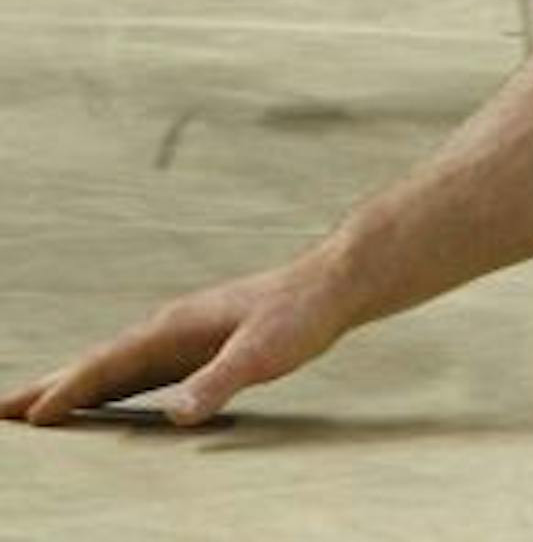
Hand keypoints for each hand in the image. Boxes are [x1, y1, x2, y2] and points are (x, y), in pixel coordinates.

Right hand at [2, 256, 351, 427]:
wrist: (333, 283)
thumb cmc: (301, 315)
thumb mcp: (263, 353)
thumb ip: (219, 382)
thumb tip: (179, 417)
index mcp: (174, 327)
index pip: (108, 365)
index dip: (68, 393)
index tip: (29, 418)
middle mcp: (169, 327)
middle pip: (97, 362)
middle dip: (48, 387)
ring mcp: (181, 334)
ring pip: (113, 364)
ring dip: (71, 386)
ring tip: (34, 408)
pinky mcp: (198, 343)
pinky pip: (138, 369)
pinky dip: (107, 384)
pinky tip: (103, 400)